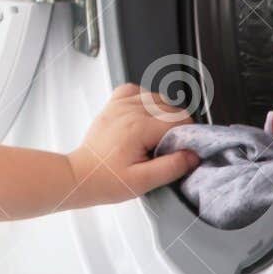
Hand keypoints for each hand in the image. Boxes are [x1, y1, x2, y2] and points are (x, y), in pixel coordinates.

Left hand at [65, 82, 199, 207]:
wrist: (80, 176)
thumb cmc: (106, 180)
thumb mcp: (143, 182)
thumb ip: (171, 167)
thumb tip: (192, 155)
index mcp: (138, 127)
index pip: (179, 121)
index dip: (188, 136)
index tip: (186, 149)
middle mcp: (129, 111)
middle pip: (171, 108)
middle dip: (179, 126)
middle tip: (172, 147)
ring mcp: (119, 106)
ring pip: (156, 97)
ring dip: (165, 113)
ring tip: (160, 135)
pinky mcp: (112, 106)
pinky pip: (134, 91)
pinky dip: (145, 99)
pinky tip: (146, 115)